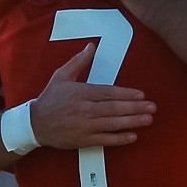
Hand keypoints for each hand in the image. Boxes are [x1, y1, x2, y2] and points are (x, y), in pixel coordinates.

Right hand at [30, 43, 155, 148]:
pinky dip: (119, 139)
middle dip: (135, 108)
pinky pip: (104, 140)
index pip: (108, 93)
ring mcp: (84, 126)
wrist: (34, 124)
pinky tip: (133, 136)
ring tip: (147, 119)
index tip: (141, 94)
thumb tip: (91, 46)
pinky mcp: (83, 140)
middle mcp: (84, 109)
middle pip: (113, 108)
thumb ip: (78, 62)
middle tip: (152, 107)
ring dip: (132, 122)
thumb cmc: (50, 99)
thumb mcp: (61, 76)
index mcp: (81, 93)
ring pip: (112, 124)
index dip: (126, 94)